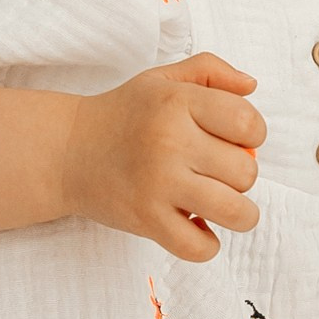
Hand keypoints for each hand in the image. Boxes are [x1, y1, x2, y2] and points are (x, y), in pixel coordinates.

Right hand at [67, 53, 264, 260]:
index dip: (253, 135)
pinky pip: (200, 247)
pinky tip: (197, 227)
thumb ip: (210, 71)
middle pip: (246, 172)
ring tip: (222, 205)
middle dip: (241, 175)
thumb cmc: (124, 115)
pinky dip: (207, 244)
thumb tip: (251, 85)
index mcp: (177, 103)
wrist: (66, 151)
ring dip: (239, 214)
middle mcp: (169, 142)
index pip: (248, 123)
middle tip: (216, 173)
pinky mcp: (146, 220)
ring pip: (236, 212)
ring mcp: (158, 184)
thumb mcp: (163, 80)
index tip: (235, 141)